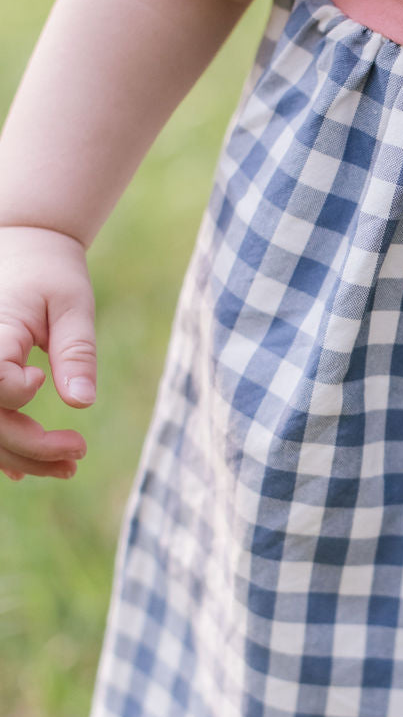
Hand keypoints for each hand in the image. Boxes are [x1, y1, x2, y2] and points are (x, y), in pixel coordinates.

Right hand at [0, 226, 95, 480]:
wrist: (25, 248)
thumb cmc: (51, 272)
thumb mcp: (72, 305)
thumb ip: (76, 352)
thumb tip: (81, 402)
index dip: (15, 392)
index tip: (42, 379)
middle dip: (30, 446)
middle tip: (79, 452)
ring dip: (20, 457)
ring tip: (68, 465)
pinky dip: (5, 448)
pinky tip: (30, 468)